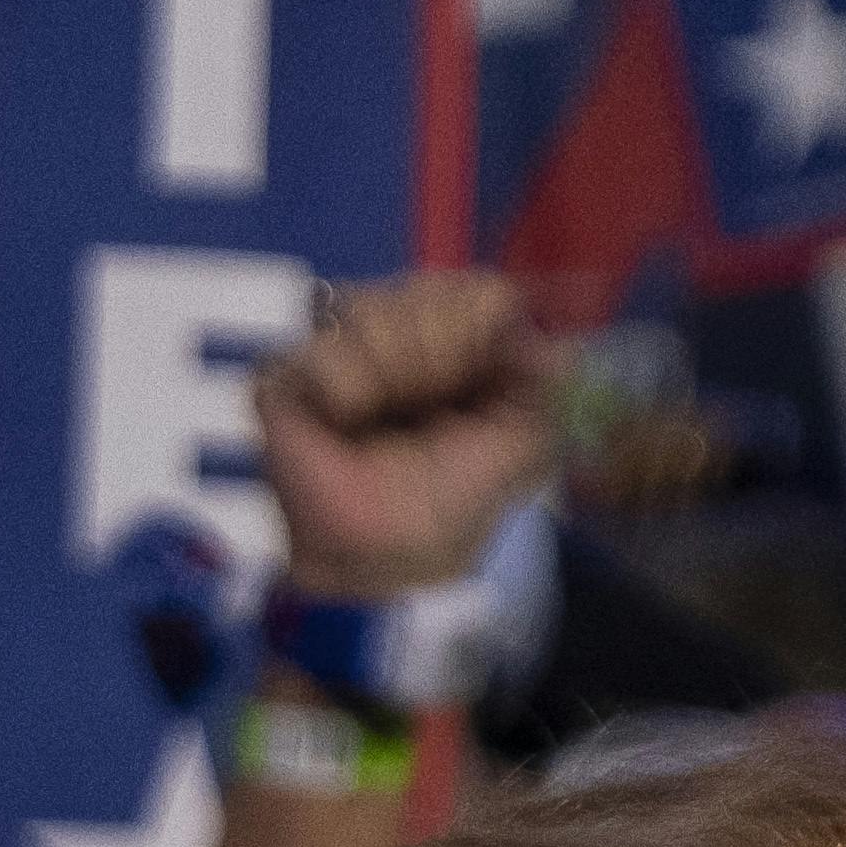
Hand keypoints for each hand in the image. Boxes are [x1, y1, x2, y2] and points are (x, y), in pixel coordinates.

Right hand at [254, 268, 553, 603]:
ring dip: (389, 378)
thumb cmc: (450, 504)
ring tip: (379, 425)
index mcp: (465, 340)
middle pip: (426, 293)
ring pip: (371, 310)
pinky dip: (342, 391)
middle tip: (425, 413)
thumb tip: (559, 343)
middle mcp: (405, 329)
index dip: (480, 332)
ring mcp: (342, 345)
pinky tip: (342, 423)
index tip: (480, 382)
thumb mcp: (526, 446)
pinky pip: (321, 348)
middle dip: (435, 360)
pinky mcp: (286, 373)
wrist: (382, 554)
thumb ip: (553, 386)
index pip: (481, 291)